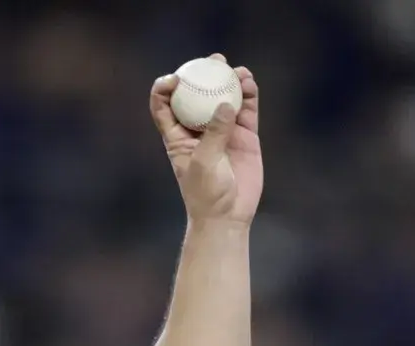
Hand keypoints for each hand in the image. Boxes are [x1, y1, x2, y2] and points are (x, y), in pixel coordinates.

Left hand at [148, 62, 262, 226]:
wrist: (228, 215)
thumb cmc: (206, 193)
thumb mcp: (204, 162)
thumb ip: (214, 133)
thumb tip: (227, 103)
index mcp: (177, 136)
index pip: (164, 106)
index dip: (165, 88)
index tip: (176, 78)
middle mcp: (199, 129)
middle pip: (197, 94)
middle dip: (203, 74)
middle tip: (214, 61)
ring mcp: (223, 130)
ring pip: (225, 98)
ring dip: (230, 81)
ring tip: (238, 72)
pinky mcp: (244, 135)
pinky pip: (246, 109)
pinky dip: (248, 95)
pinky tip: (250, 84)